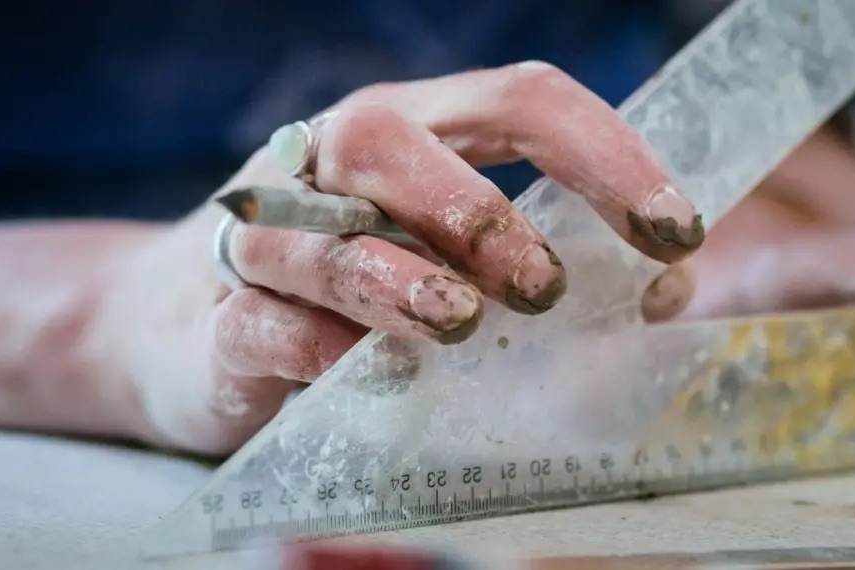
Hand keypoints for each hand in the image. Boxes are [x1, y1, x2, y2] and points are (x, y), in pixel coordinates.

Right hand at [99, 61, 705, 453]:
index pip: (519, 100)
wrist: (179, 331)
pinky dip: (314, 345)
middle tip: (548, 288)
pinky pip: (261, 321)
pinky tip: (362, 370)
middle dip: (480, 211)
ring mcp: (266, 235)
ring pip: (317, 228)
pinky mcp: (221, 320)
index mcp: (417, 128)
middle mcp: (332, 163)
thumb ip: (556, 262)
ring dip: (396, 274)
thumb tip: (669, 294)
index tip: (675, 232)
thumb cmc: (358, 289)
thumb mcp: (456, 259)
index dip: (606, 156)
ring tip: (464, 322)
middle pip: (390, 135)